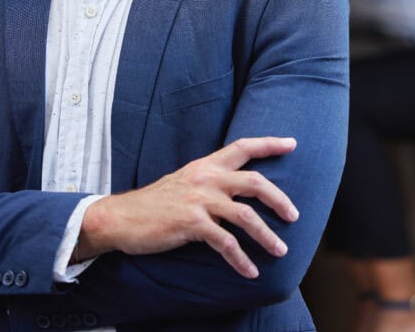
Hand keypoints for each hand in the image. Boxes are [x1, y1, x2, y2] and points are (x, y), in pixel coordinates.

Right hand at [77, 137, 299, 278]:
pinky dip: (241, 259)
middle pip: (254, 182)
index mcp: (206, 166)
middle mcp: (206, 178)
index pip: (243, 146)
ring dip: (266, 236)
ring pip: (245, 216)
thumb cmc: (155, 203)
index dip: (269, 144)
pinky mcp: (191, 224)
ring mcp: (199, 201)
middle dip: (279, 199)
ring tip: (280, 250)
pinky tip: (250, 272)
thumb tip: (236, 192)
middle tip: (294, 215)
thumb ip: (210, 182)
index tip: (292, 143)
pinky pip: (225, 243)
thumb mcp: (185, 182)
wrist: (121, 218)